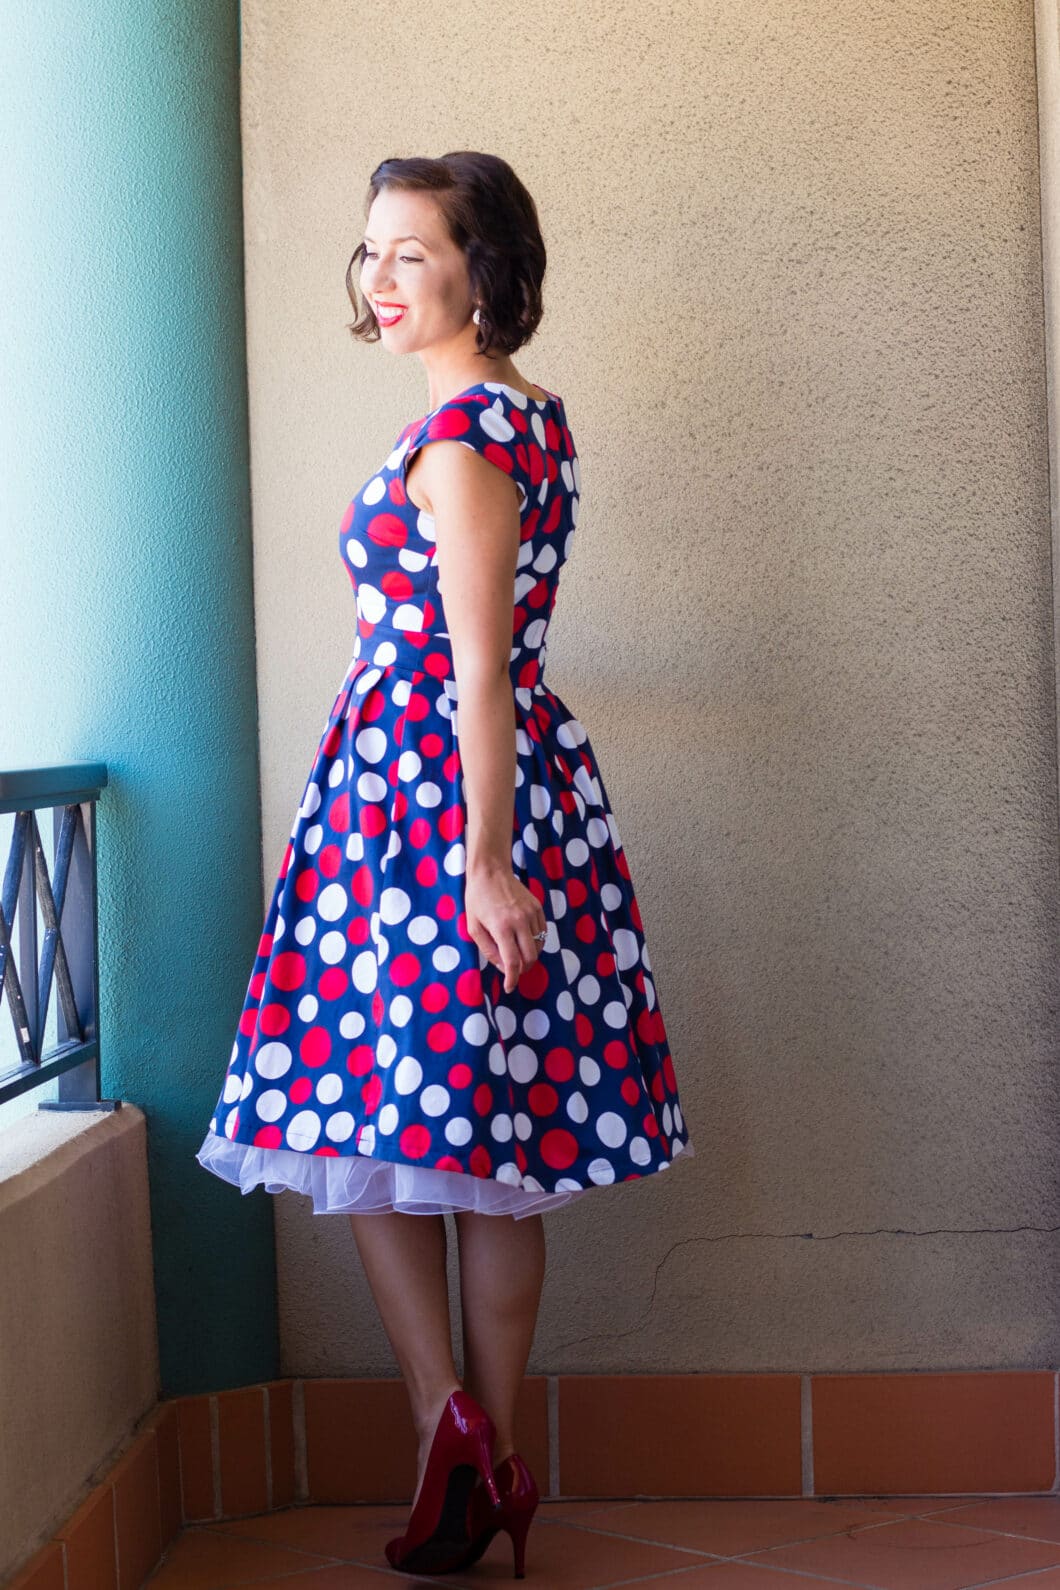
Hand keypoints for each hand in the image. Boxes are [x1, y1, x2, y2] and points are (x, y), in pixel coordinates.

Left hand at [464, 866, 547, 994]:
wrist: (491, 871)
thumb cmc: (477, 900)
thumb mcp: (474, 928)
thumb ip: (488, 950)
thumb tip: (503, 968)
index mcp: (502, 927)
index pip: (513, 962)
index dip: (512, 979)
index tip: (509, 987)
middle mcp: (520, 921)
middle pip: (530, 958)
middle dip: (522, 970)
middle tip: (512, 971)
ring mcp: (532, 913)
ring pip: (538, 946)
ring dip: (529, 956)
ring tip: (517, 955)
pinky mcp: (538, 908)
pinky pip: (542, 933)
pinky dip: (535, 942)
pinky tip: (523, 940)